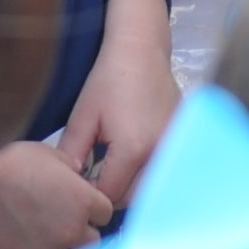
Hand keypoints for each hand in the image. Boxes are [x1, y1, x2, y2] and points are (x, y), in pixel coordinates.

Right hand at [0, 139, 114, 248]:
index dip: (92, 208)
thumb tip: (78, 173)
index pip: (105, 214)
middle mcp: (72, 232)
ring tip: (42, 235)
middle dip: (81, 232)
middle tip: (62, 221)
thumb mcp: (49, 153)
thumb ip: (71, 167)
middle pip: (92, 243)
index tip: (80, 204)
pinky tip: (24, 244)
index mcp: (84, 202)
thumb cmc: (10, 160)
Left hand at [56, 0, 178, 204]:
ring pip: (150, 188)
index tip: (79, 181)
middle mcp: (159, 153)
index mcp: (132, 150)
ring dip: (130, 186)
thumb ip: (71, 155)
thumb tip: (68, 185)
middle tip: (93, 174)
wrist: (141, 50)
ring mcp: (174, 148)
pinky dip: (146, 172)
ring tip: (112, 166)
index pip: (109, 195)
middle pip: (133, 198)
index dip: (90, 194)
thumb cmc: (108, 79)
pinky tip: (132, 156)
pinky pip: (161, 170)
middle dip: (110, 194)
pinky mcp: (181, 141)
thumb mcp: (82, 117)